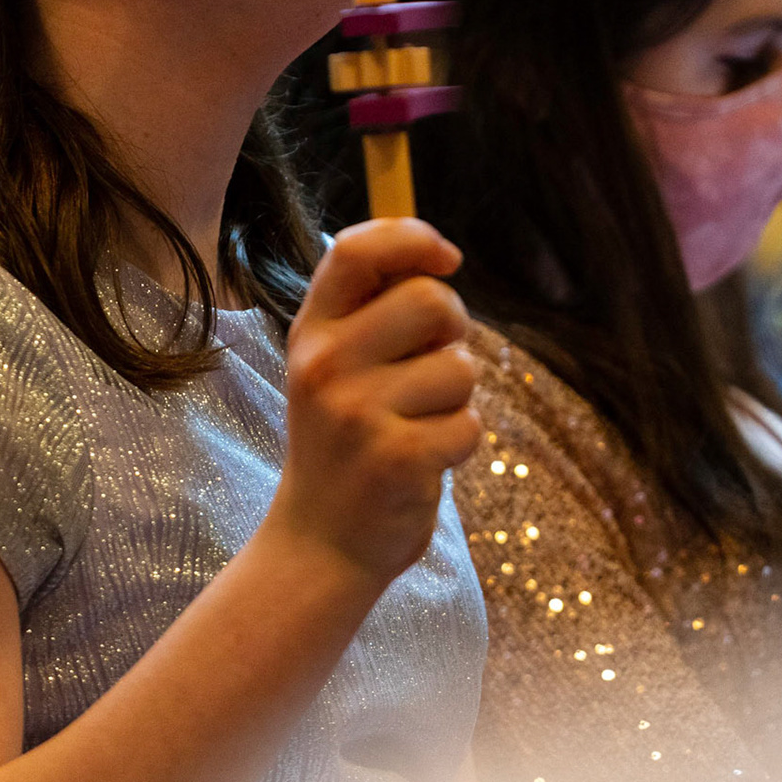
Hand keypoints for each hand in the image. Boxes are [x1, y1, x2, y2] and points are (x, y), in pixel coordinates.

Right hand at [269, 218, 480, 585]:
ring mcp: (357, 413)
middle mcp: (325, 365)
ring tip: (418, 425)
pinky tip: (424, 463)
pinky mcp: (396, 459)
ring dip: (458, 399)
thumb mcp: (334, 368)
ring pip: (461, 367)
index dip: (412, 238)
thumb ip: (371, 311)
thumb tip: (436, 258)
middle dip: (453, 330)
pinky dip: (461, 444)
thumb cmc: (345, 442)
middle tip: (433, 368)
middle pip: (431, 300)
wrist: (320, 543)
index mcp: (311, 332)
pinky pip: (470, 425)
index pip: (356, 250)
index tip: (447, 259)